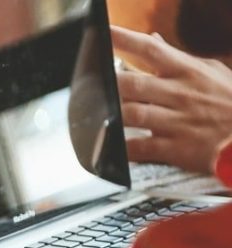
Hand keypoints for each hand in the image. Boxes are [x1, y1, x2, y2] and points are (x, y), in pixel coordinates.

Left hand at [113, 26, 231, 172]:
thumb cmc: (231, 102)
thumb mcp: (211, 72)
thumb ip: (177, 57)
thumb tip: (152, 39)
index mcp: (187, 72)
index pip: (150, 49)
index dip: (124, 39)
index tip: (104, 34)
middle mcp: (180, 94)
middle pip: (132, 84)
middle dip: (109, 84)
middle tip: (94, 86)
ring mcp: (177, 122)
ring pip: (132, 114)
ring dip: (111, 114)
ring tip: (99, 114)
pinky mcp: (177, 148)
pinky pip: (141, 147)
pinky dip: (122, 147)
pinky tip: (112, 146)